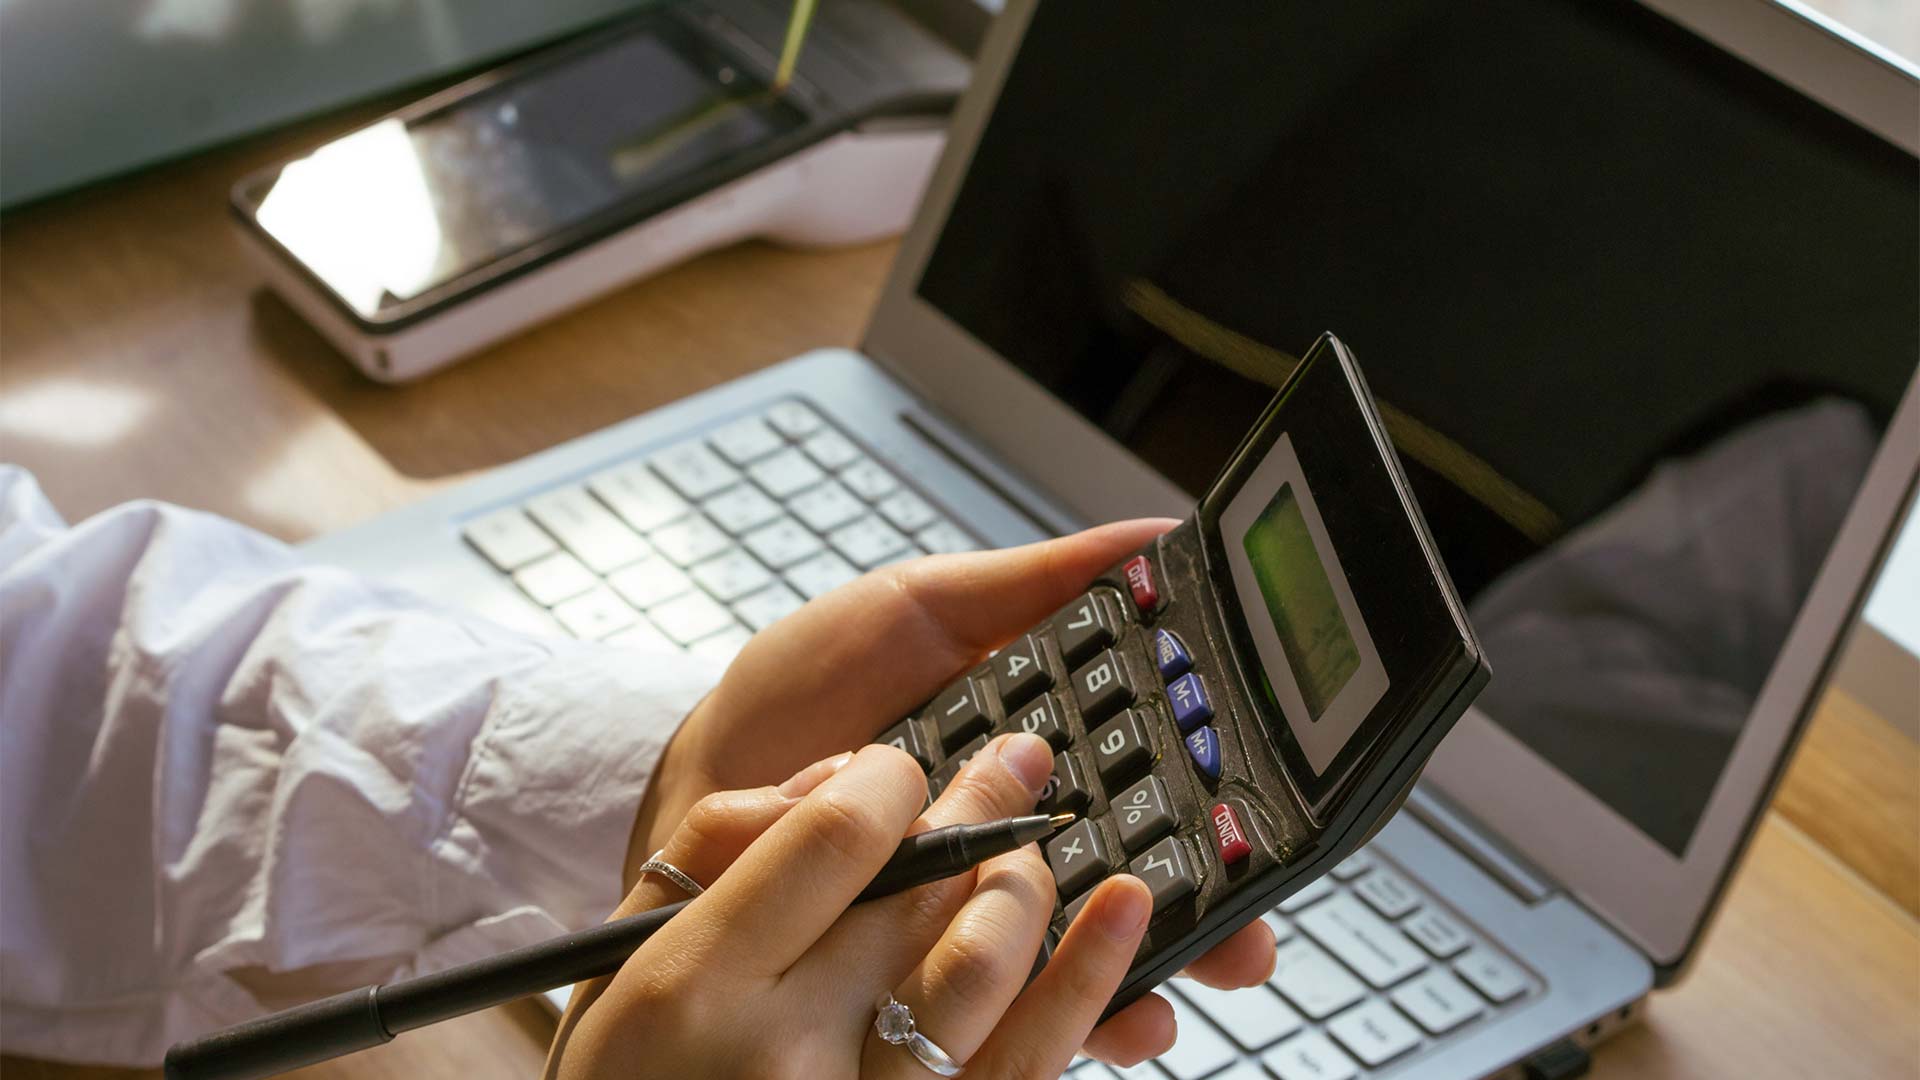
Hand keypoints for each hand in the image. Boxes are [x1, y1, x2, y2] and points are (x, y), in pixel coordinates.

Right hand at [554, 740, 1169, 1077]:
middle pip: (920, 890)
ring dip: (1026, 883)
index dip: (891, 778)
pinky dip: (1090, 980)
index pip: (836, 835)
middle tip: (1013, 762)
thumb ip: (706, 854)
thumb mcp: (617, 964)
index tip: (901, 768)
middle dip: (978, 807)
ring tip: (1037, 842)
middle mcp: (786, 1051)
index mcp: (698, 985)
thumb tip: (837, 776)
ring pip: (983, 966)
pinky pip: (1030, 1063)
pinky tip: (1121, 912)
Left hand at [623, 522, 1276, 1063]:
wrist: (701, 774)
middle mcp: (1019, 840)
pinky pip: (1000, 1007)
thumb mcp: (920, 610)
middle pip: (1139, 881)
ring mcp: (972, 911)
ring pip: (1085, 955)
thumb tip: (1154, 538)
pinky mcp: (921, 970)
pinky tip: (1101, 1020)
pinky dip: (1054, 1019)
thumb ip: (1031, 586)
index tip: (1261, 809)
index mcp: (1039, 755)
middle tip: (1250, 931)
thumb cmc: (804, 692)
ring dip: (1145, 976)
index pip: (1152, 780)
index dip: (1213, 798)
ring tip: (1180, 986)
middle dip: (1207, 912)